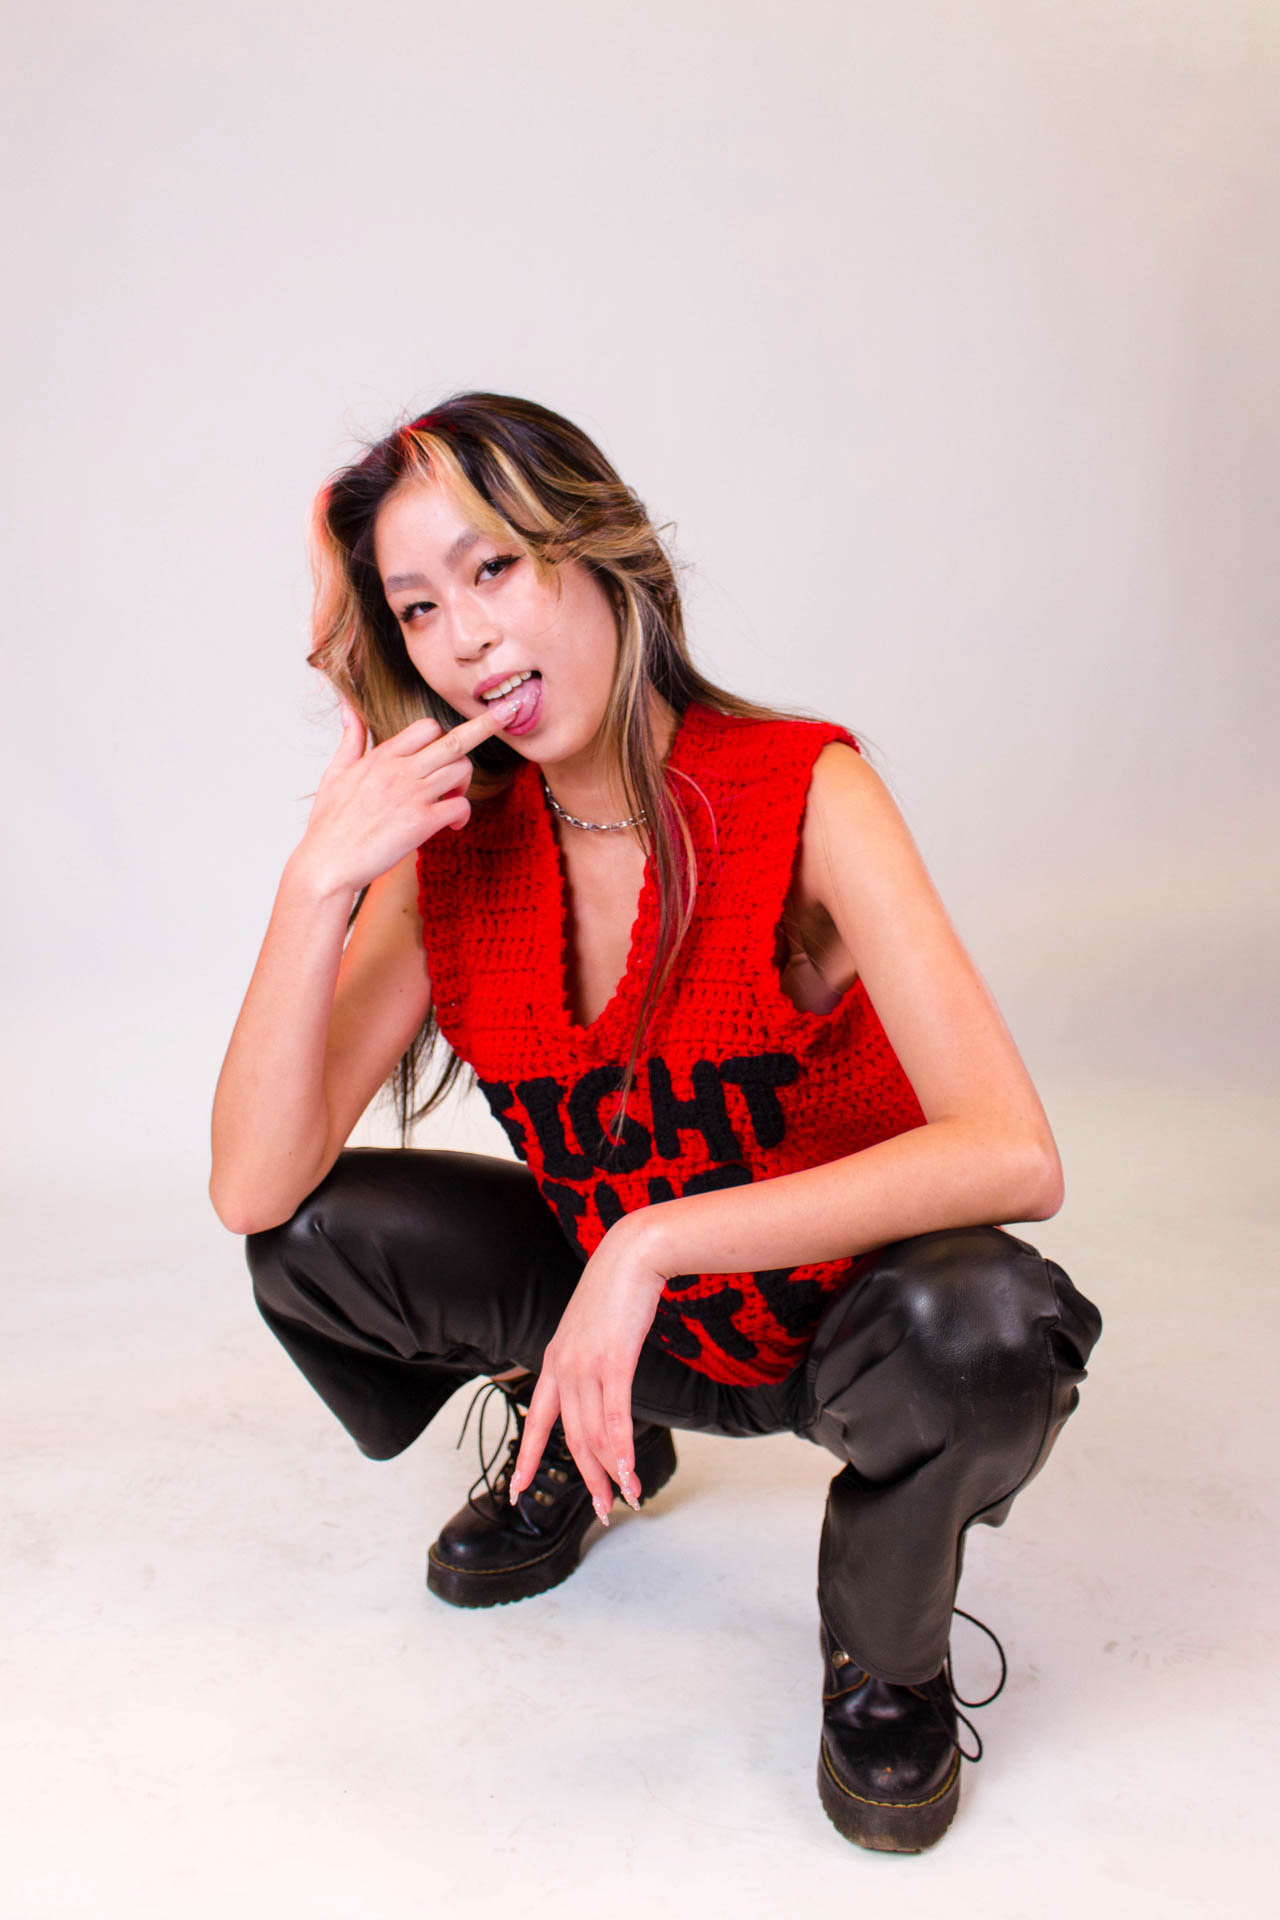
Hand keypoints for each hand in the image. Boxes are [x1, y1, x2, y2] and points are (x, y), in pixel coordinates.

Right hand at [295, 694, 523, 895]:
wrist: (327, 864)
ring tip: (451, 800)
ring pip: (461, 771)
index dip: (444, 732)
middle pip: (455, 740)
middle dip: (485, 725)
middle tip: (508, 713)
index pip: (426, 726)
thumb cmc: (330, 823)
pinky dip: (463, 816)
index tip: (456, 739)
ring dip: (465, 784)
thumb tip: (347, 707)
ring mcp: (411, 796)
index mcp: (382, 757)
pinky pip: (460, 808)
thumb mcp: (335, 773)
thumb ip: (350, 738)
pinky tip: (452, 826)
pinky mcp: (420, 824)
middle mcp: (399, 770)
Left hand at [507, 1215, 668, 1524]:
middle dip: (588, 1479)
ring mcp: (586, 1365)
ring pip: (593, 1433)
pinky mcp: (613, 1360)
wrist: (631, 1254)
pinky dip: (621, 1447)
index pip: (536, 1420)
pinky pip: (615, 1415)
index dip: (527, 1458)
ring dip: (612, 1472)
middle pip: (571, 1437)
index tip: (516, 1490)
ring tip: (629, 1497)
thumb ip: (589, 1358)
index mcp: (554, 1361)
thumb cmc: (616, 1290)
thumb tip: (599, 1383)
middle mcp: (563, 1367)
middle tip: (604, 1511)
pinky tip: (628, 1470)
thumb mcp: (591, 1330)